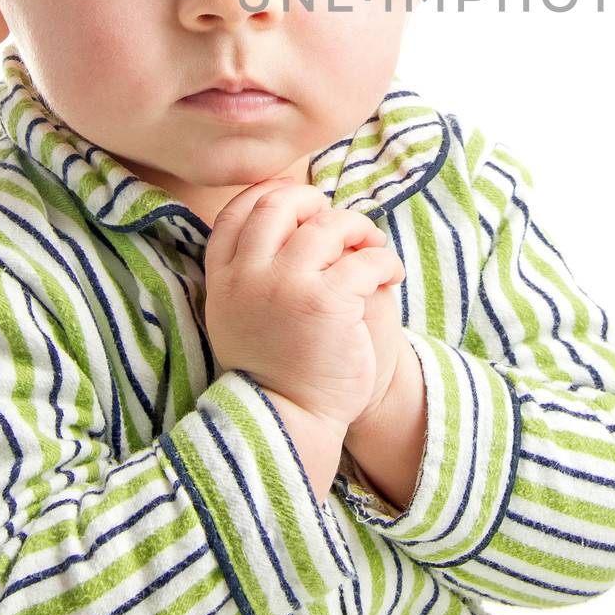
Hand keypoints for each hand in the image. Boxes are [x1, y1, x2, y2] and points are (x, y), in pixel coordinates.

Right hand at [202, 177, 403, 429]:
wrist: (291, 420)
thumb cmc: (275, 367)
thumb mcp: (239, 315)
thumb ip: (250, 270)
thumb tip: (290, 214)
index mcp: (224, 279)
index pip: (237, 212)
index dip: (270, 194)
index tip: (301, 199)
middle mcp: (249, 277)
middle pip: (280, 206)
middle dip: (314, 202)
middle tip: (341, 222)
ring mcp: (287, 286)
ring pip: (328, 225)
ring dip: (359, 228)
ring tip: (373, 246)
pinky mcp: (327, 301)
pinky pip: (365, 258)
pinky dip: (384, 260)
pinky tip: (390, 276)